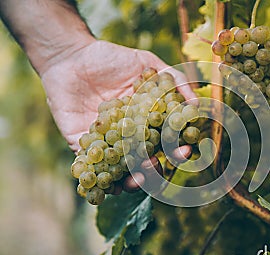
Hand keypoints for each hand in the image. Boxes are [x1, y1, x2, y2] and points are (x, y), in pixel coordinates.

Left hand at [41, 40, 195, 192]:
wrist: (72, 55)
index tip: (184, 150)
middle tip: (157, 165)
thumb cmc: (111, 58)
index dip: (175, 150)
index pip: (163, 142)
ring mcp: (104, 142)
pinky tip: (110, 183)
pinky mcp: (80, 143)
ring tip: (137, 179)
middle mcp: (126, 136)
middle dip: (153, 169)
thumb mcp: (147, 63)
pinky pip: (89, 165)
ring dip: (130, 180)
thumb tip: (196, 102)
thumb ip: (173, 80)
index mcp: (143, 121)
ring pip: (119, 170)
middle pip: (143, 161)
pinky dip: (98, 177)